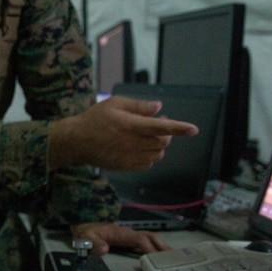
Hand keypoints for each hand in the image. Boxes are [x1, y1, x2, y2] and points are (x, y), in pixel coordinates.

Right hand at [49, 95, 198, 170]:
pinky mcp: (127, 166)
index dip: (179, 128)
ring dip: (159, 145)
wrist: (77, 141)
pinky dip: (151, 156)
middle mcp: (133, 143)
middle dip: (166, 133)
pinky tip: (140, 147)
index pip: (161, 127)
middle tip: (158, 124)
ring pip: (158, 154)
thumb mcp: (114, 104)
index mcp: (131, 125)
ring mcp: (130, 157)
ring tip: (148, 136)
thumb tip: (158, 107)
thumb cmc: (95, 119)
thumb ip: (138, 106)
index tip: (193, 129)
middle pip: (162, 142)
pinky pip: (148, 164)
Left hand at [70, 222, 169, 255]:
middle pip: (149, 236)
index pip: (139, 238)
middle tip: (173, 257)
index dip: (148, 247)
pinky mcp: (128, 239)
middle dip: (161, 245)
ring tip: (172, 258)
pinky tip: (160, 255)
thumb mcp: (85, 238)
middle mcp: (127, 232)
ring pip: (149, 238)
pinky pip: (145, 241)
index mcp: (120, 232)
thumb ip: (94, 243)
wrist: (81, 227)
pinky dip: (155, 247)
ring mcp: (128, 235)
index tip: (155, 258)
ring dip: (161, 246)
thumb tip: (105, 248)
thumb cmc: (85, 233)